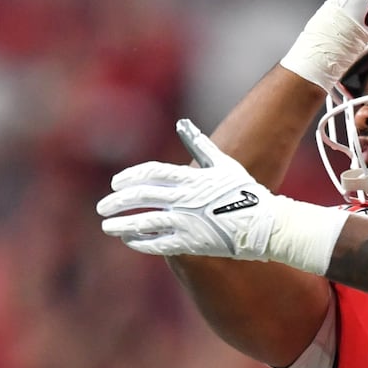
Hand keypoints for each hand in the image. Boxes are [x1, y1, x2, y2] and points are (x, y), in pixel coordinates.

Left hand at [98, 120, 279, 259]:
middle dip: (118, 201)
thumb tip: (183, 124)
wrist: (264, 224)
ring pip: (145, 222)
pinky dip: (141, 242)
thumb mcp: (224, 164)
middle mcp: (185, 199)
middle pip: (142, 196)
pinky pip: (158, 243)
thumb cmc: (245, 192)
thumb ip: (201, 145)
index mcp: (191, 178)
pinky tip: (129, 240)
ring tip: (107, 226)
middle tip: (103, 206)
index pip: (151, 173)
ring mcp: (187, 222)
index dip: (130, 177)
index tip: (117, 183)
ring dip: (122, 224)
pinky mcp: (191, 243)